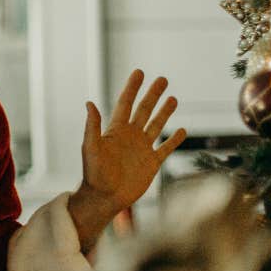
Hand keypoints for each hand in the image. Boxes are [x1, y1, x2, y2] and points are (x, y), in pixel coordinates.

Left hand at [68, 69, 186, 252]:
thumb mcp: (91, 147)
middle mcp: (130, 136)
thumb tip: (89, 103)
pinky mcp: (151, 163)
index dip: (132, 88)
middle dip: (153, 94)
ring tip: (173, 98)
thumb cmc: (94, 174)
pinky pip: (165, 148)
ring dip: (164, 112)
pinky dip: (174, 140)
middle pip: (144, 110)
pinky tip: (182, 130)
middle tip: (162, 79)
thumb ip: (92, 126)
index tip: (139, 72)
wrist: (105, 198)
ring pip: (156, 125)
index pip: (125, 103)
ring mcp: (142, 148)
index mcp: (116, 130)